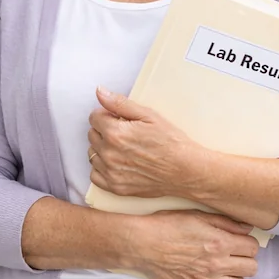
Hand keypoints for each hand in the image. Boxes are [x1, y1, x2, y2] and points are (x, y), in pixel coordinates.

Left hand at [87, 87, 204, 198]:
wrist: (186, 170)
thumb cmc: (170, 141)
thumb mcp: (148, 115)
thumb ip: (120, 103)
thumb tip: (99, 91)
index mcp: (115, 133)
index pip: (94, 117)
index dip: (107, 115)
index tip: (119, 119)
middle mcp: (109, 153)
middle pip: (92, 134)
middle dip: (104, 130)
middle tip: (124, 133)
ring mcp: (111, 172)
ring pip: (92, 154)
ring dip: (102, 148)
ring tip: (122, 148)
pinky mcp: (116, 187)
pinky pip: (95, 175)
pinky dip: (102, 168)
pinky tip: (117, 163)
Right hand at [124, 210, 258, 278]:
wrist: (142, 244)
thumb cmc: (166, 226)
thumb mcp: (197, 215)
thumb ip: (225, 222)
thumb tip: (247, 227)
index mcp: (220, 242)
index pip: (252, 248)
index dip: (247, 243)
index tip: (239, 242)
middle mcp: (217, 264)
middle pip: (251, 268)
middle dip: (244, 260)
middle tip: (232, 256)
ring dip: (235, 278)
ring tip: (224, 271)